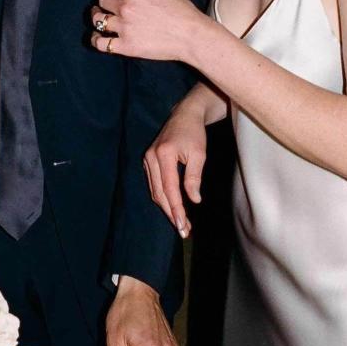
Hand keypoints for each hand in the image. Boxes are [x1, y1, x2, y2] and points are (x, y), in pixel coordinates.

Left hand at [91, 0, 204, 61]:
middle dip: (103, 0)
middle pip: (101, 0)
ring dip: (97, 17)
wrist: (191, 36)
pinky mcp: (126, 46)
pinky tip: (99, 36)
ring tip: (101, 17)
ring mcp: (124, 27)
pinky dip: (96, 39)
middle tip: (106, 3)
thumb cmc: (181, 10)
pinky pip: (100, 43)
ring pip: (97, 19)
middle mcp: (125, 7)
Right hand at [144, 96, 209, 237]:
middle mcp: (151, 158)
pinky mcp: (148, 161)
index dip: (176, 209)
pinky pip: (154, 185)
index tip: (183, 225)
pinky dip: (163, 198)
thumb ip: (194, 177)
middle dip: (171, 213)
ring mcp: (147, 159)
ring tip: (181, 223)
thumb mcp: (199, 154)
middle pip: (159, 193)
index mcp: (163, 155)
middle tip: (183, 230)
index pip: (169, 188)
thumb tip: (194, 200)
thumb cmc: (194, 133)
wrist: (184, 115)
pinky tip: (174, 208)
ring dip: (167, 208)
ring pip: (155, 191)